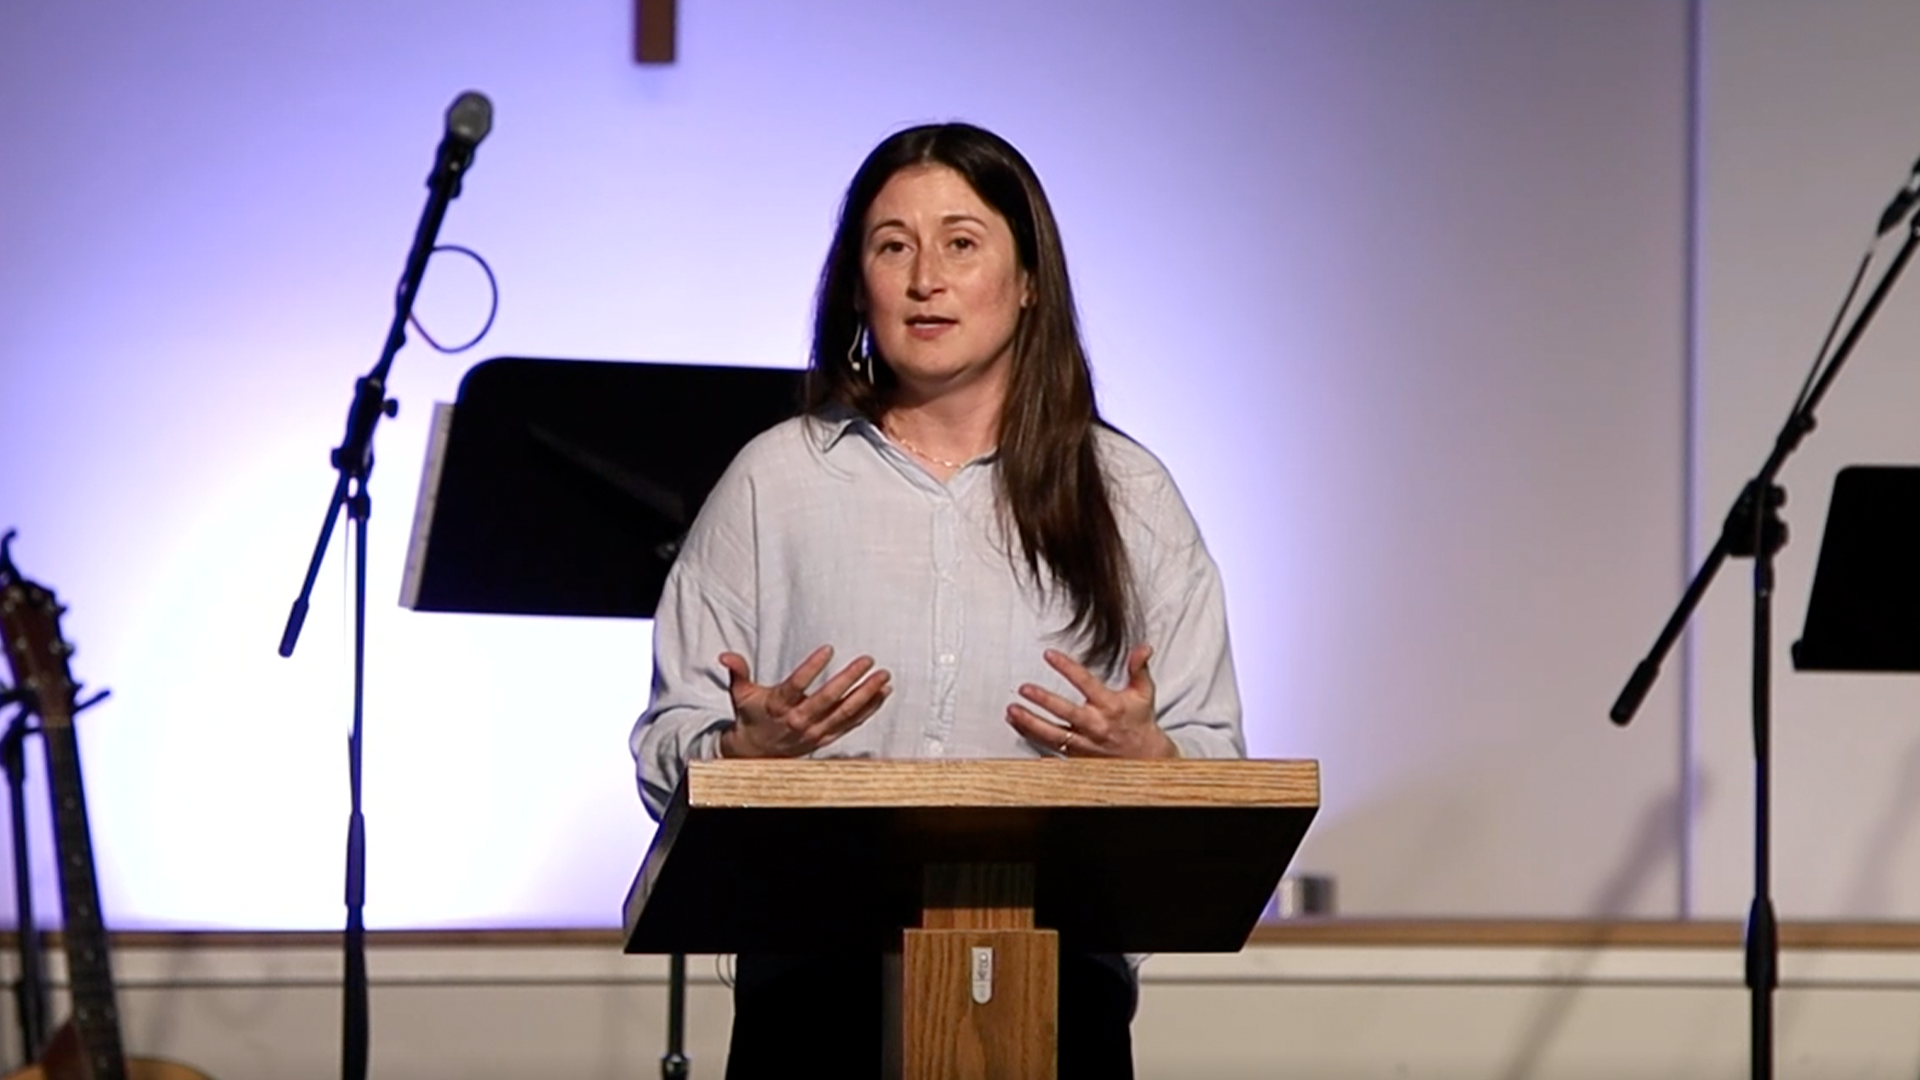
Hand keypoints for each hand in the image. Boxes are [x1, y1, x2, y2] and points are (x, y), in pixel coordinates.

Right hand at [717, 645, 890, 758]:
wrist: (755, 754)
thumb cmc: (752, 716)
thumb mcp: (741, 694)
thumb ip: (738, 672)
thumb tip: (725, 655)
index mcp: (778, 706)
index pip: (796, 686)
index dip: (812, 668)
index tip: (828, 649)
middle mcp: (798, 721)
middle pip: (828, 700)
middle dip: (849, 679)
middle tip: (867, 660)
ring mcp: (815, 732)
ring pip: (845, 713)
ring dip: (866, 694)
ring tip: (884, 677)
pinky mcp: (826, 738)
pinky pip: (851, 724)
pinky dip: (869, 709)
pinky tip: (883, 694)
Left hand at [1006, 645, 1176, 758]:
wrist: (1145, 757)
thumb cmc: (1140, 720)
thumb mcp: (1144, 692)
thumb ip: (1139, 668)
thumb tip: (1143, 647)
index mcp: (1110, 706)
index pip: (1086, 683)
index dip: (1067, 668)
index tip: (1049, 655)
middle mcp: (1095, 725)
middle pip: (1066, 713)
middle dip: (1044, 701)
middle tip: (1024, 689)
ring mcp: (1084, 744)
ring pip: (1053, 735)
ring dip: (1030, 723)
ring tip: (1011, 711)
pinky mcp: (1076, 757)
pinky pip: (1050, 747)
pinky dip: (1030, 737)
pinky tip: (1016, 725)